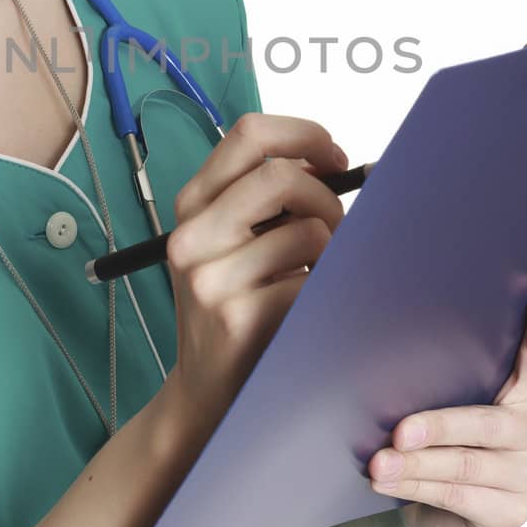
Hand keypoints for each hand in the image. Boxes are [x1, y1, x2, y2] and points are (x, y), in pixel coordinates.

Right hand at [163, 111, 346, 437]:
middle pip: (281, 176)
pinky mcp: (237, 317)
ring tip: (314, 276)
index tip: (334, 157)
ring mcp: (210, 278)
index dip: (304, 135)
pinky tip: (305, 307)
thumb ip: (265, 200)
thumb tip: (330, 161)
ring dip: (330, 252)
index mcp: (191, 203)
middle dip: (327, 196)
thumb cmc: (233, 306)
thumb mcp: (230, 242)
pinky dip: (323, 289)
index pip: (248, 134)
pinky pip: (310, 281)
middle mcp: (192, 235)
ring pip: (307, 231)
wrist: (202, 392)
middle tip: (335, 226)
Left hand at [366, 286, 526, 526]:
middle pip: (488, 425)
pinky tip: (387, 483)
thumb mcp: (451, 402)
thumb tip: (394, 357)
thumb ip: (449, 382)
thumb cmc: (444, 438)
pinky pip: (458, 496)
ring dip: (415, 466)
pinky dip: (416, 489)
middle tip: (398, 431)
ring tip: (378, 464)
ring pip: (465, 466)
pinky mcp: (513, 514)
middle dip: (438, 428)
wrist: (443, 508)